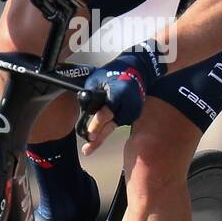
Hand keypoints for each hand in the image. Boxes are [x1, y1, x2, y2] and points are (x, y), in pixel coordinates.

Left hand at [80, 40, 166, 154]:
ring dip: (102, 134)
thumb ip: (90, 93)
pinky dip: (109, 126)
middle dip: (99, 138)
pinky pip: (118, 123)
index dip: (97, 124)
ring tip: (89, 147)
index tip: (89, 135)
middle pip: (111, 124)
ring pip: (114, 126)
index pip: (107, 112)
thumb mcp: (97, 78)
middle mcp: (128, 105)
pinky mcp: (134, 114)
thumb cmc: (114, 72)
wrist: (137, 70)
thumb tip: (84, 107)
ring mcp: (133, 111)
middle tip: (87, 150)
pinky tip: (99, 131)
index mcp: (119, 93)